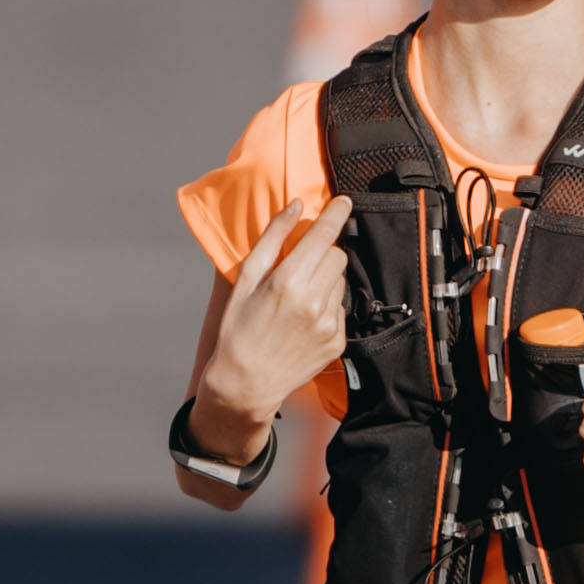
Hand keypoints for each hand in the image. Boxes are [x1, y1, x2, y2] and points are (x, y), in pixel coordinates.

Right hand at [197, 197, 346, 432]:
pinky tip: (304, 318)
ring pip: (341, 281)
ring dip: (325, 279)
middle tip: (303, 262)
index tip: (344, 200)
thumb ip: (272, 238)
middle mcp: (314, 301)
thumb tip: (296, 206)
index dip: (337, 214)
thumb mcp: (246, 278)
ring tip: (298, 297)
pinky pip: (341, 308)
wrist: (246, 383)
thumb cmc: (239, 328)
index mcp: (288, 281)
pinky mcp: (337, 341)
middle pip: (338, 255)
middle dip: (324, 251)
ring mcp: (329, 324)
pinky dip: (327, 305)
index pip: (324, 236)